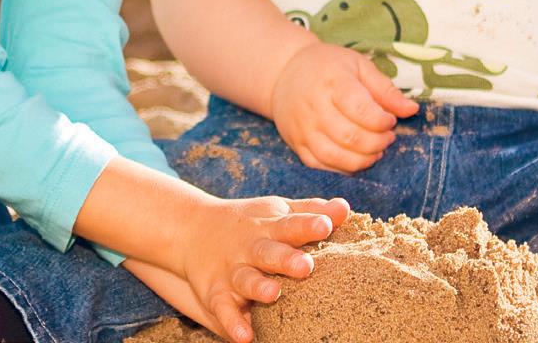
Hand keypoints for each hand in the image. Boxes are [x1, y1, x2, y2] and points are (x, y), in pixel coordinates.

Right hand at [165, 194, 348, 342]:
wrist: (192, 229)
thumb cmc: (250, 224)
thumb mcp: (276, 211)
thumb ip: (309, 211)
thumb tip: (344, 208)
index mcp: (270, 226)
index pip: (291, 224)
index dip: (308, 225)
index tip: (325, 225)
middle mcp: (251, 247)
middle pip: (269, 252)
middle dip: (285, 259)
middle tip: (305, 266)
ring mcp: (232, 270)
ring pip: (246, 279)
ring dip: (258, 286)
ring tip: (274, 293)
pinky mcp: (216, 293)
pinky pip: (223, 309)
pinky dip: (231, 322)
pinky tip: (244, 336)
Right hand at [271, 40, 417, 172]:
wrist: (284, 72)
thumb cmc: (328, 66)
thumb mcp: (357, 65)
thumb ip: (385, 88)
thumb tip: (412, 110)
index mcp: (333, 81)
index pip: (362, 110)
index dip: (383, 121)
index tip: (390, 120)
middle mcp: (314, 106)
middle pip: (351, 137)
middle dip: (378, 143)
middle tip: (387, 138)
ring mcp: (303, 128)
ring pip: (337, 156)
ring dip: (364, 160)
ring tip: (375, 150)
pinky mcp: (297, 145)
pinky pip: (322, 166)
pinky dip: (344, 169)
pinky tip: (356, 159)